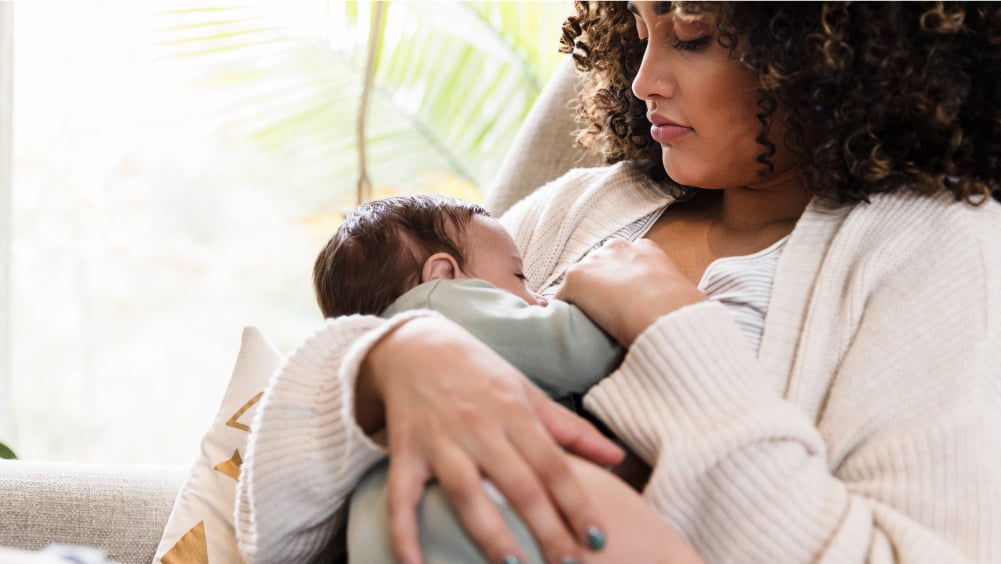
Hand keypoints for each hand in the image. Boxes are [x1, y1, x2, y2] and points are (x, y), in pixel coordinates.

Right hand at [358, 316, 624, 563]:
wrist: (415, 345)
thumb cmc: (478, 372)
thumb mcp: (527, 392)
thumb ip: (571, 429)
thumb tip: (617, 457)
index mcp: (514, 413)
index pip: (553, 465)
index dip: (577, 503)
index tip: (598, 539)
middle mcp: (479, 427)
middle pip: (518, 484)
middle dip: (546, 530)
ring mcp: (439, 441)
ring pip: (467, 494)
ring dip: (490, 535)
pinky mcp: (404, 452)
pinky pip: (401, 498)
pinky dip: (404, 535)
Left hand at [555, 239, 705, 346]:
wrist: (666, 314)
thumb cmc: (683, 313)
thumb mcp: (682, 296)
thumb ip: (669, 296)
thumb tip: (675, 316)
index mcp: (647, 249)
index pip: (623, 263)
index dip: (621, 285)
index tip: (623, 304)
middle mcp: (618, 248)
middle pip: (597, 268)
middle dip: (598, 289)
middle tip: (605, 316)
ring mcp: (595, 261)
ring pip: (579, 284)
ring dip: (582, 301)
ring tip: (588, 326)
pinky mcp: (576, 277)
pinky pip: (561, 299)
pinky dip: (564, 314)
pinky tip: (571, 331)